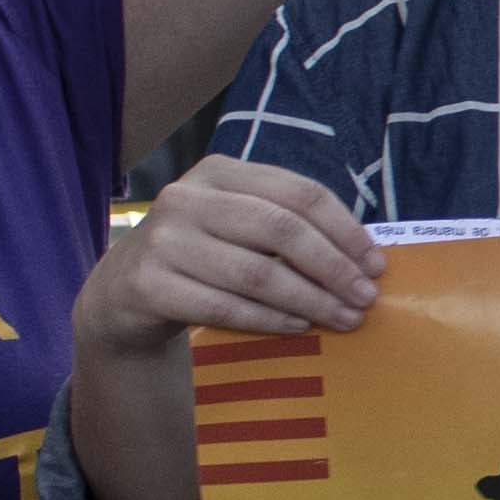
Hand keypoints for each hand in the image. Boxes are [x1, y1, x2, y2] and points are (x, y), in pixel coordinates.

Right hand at [89, 160, 382, 346]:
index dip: (346, 230)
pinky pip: (223, 306)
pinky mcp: (148, 284)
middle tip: (366, 298)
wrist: (123, 291)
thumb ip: (289, 227)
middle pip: (281, 230)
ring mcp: (163, 240)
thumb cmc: (202, 255)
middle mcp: (187, 198)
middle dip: (334, 267)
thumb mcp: (238, 225)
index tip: (377, 265)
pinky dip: (269, 319)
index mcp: (220, 172)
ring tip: (345, 319)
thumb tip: (366, 258)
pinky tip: (299, 327)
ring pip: (255, 273)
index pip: (299, 193)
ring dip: (310, 300)